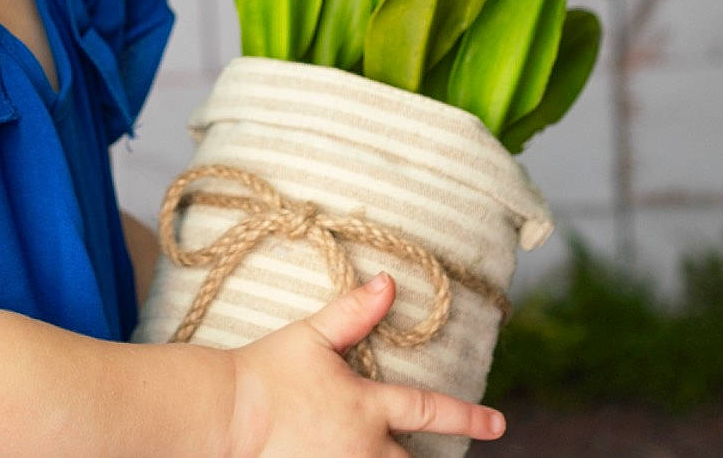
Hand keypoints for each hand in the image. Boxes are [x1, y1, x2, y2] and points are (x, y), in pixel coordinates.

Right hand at [224, 272, 506, 455]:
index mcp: (366, 405)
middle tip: (442, 455)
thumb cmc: (265, 372)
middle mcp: (362, 447)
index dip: (468, 415)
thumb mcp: (311, 336)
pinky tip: (353, 456)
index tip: (499, 423)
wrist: (223, 415)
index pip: (428, 410)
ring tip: (392, 453)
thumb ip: (353, 312)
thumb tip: (388, 282)